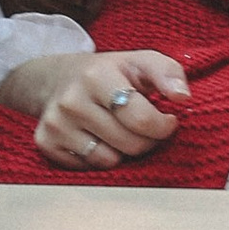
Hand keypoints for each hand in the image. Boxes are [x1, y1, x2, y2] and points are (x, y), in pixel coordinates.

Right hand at [28, 47, 189, 169]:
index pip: (142, 119)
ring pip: (108, 160)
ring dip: (122, 151)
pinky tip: (98, 139)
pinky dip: (99, 158)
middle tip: (145, 128)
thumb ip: (168, 72)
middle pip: (129, 144)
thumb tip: (183, 96)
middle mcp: (72, 100)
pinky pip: (87, 168)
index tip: (168, 120)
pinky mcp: (45, 143)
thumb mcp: (139, 61)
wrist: (55, 78)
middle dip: (147, 140)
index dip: (163, 126)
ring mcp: (55, 124)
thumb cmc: (108, 72)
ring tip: (120, 131)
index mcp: (97, 76)